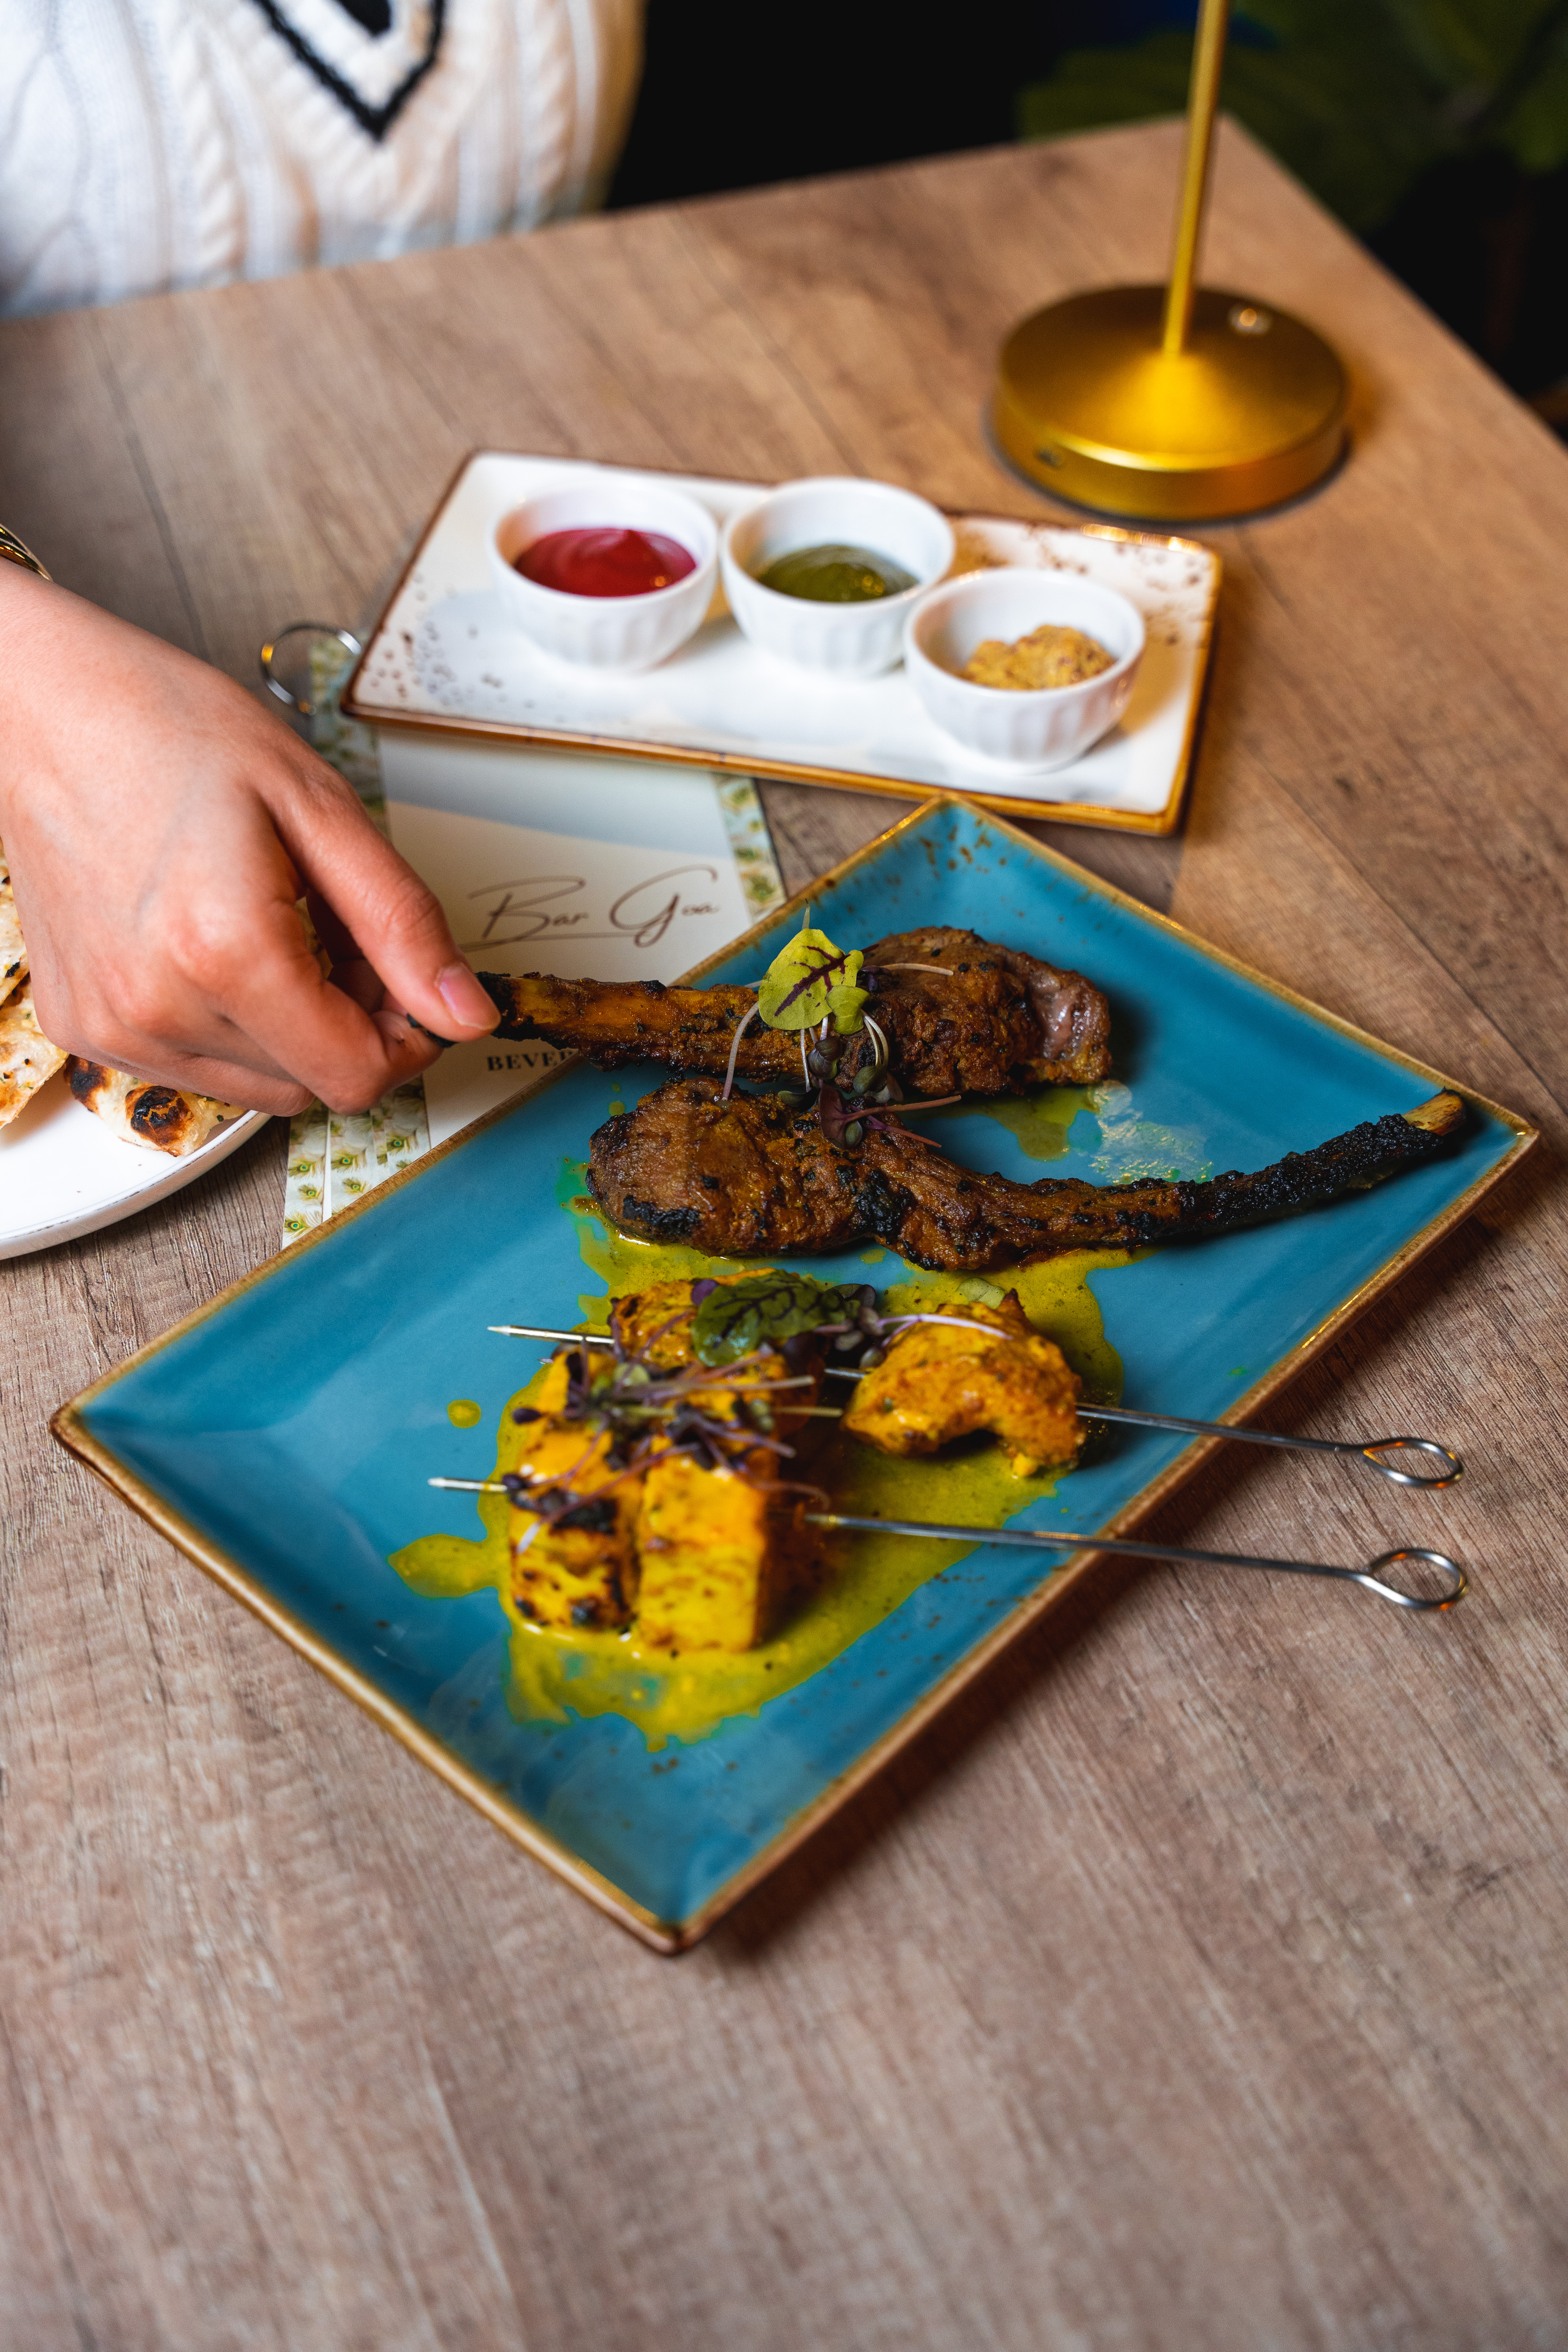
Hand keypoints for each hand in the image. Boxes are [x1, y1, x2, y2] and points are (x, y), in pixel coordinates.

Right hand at [0, 569, 498, 1114]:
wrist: (47, 709)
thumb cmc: (172, 733)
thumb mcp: (321, 811)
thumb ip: (403, 925)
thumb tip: (466, 1013)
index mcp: (225, 953)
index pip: (356, 1076)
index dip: (406, 1039)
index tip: (407, 985)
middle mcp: (156, 1007)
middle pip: (311, 1086)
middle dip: (349, 1026)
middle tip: (336, 935)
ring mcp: (111, 1025)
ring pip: (258, 1087)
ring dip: (291, 1031)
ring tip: (276, 933)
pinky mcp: (80, 1027)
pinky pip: (193, 1068)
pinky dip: (228, 1027)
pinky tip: (217, 949)